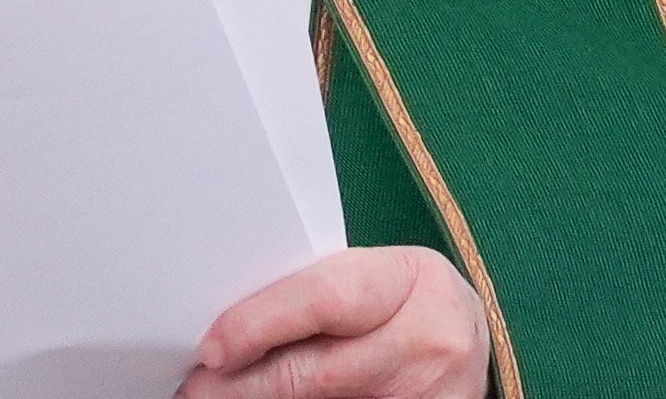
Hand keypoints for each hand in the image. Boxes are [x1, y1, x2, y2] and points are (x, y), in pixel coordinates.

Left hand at [179, 246, 488, 398]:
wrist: (467, 339)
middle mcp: (430, 341)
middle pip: (318, 373)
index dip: (260, 324)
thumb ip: (317, 294)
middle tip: (198, 388)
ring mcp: (434, 395)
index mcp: (413, 279)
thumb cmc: (405, 301)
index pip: (325, 299)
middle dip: (248, 385)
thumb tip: (228, 326)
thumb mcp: (375, 279)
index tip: (211, 348)